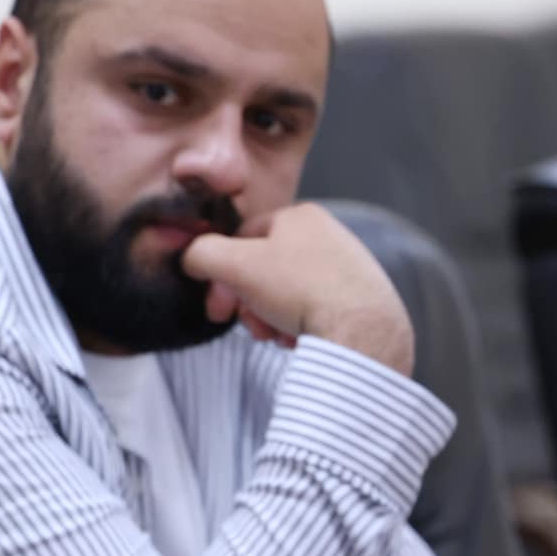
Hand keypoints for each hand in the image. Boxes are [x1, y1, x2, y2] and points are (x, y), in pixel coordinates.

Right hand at [180, 203, 413, 376]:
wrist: (362, 331)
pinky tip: (299, 340)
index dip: (222, 273)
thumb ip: (201, 253)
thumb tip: (192, 258)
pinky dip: (300, 326)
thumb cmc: (300, 290)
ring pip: (289, 293)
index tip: (217, 306)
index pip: (243, 239)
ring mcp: (349, 266)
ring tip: (275, 335)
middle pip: (266, 269)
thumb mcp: (234, 265)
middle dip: (248, 302)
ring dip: (271, 317)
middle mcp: (329, 234)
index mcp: (300, 215)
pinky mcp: (363, 297)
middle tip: (246, 325)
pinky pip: (316, 309)